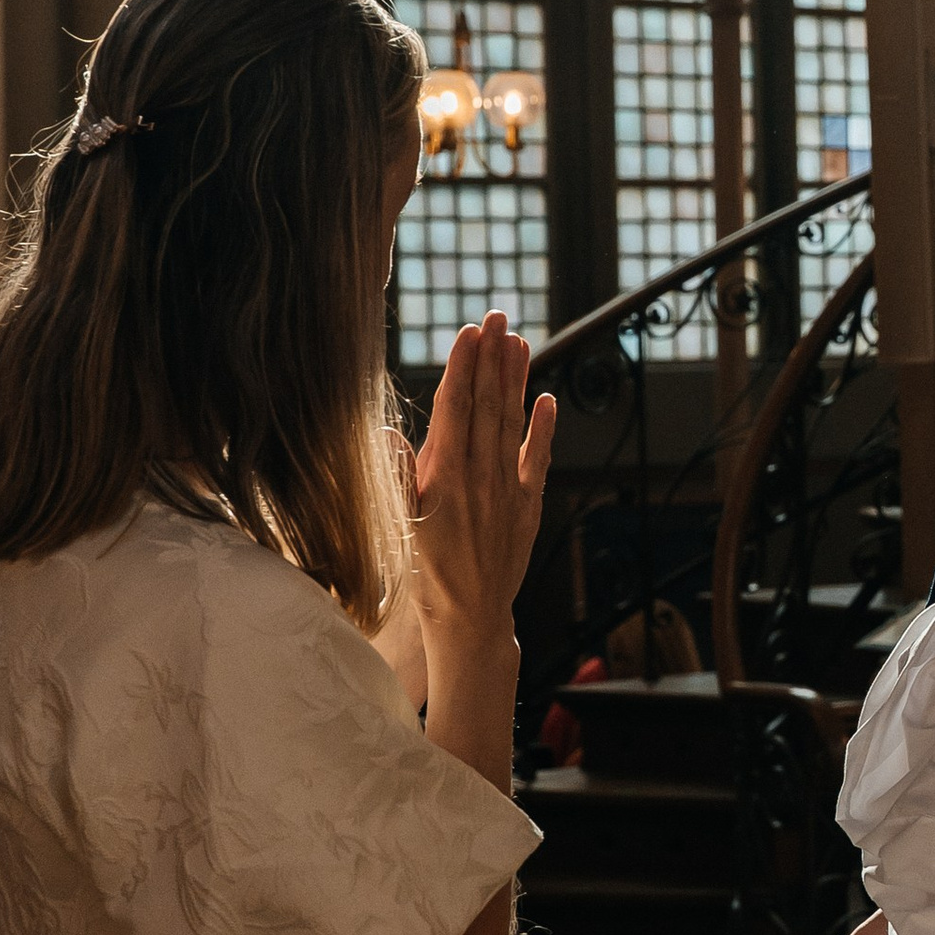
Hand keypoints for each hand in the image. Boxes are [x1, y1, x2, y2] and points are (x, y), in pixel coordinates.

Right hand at [412, 312, 556, 629]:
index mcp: (445, 477)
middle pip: (487, 405)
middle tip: (497, 316)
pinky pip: (536, 459)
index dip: (464, 367)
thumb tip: (388, 432)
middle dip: (492, 358)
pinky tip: (547, 399)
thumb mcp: (399, 526)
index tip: (471, 332)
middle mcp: (480, 477)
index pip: (456, 409)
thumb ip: (397, 477)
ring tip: (519, 342)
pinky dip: (542, 427)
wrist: (468, 618)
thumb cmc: (424, 573)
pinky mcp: (527, 506)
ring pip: (512, 423)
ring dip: (516, 380)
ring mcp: (507, 489)